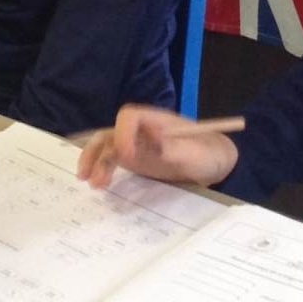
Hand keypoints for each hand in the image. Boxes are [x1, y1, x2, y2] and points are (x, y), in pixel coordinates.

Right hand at [77, 105, 239, 190]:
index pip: (129, 117)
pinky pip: (114, 161)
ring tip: (92, 183)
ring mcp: (137, 144)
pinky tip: (99, 183)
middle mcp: (141, 129)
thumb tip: (152, 140)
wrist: (215, 162)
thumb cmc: (207, 152)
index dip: (123, 134)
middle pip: (110, 132)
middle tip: (87, 172)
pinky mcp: (136, 159)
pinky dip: (103, 170)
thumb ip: (172, 147)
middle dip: (96, 150)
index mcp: (155, 120)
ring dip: (96, 162)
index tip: (126, 156)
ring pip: (108, 148)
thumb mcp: (193, 151)